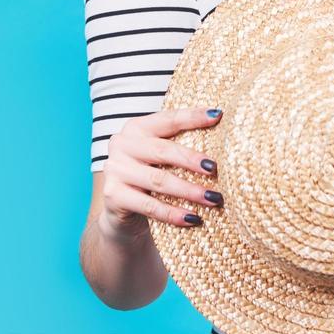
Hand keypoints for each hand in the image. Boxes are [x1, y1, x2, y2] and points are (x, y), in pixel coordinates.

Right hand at [97, 107, 222, 237]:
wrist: (120, 210)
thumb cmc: (149, 175)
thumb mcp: (159, 155)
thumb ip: (179, 142)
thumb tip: (220, 127)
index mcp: (137, 128)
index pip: (168, 119)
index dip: (192, 117)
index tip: (218, 115)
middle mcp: (122, 144)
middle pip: (162, 151)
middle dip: (191, 160)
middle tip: (214, 168)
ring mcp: (115, 170)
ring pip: (159, 180)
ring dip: (189, 190)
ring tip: (213, 198)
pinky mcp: (114, 196)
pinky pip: (150, 206)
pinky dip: (174, 214)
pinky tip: (194, 218)